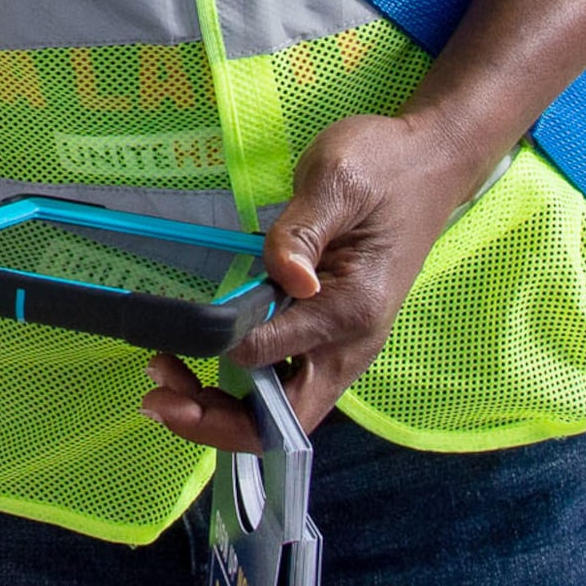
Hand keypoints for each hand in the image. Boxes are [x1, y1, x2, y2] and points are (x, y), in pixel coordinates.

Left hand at [140, 106, 501, 453]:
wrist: (429, 163)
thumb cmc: (384, 167)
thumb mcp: (338, 180)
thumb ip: (303, 230)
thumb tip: (286, 278)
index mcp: (351, 310)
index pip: (272, 358)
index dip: (220, 360)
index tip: (172, 343)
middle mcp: (349, 344)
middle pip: (282, 420)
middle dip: (217, 421)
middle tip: (156, 398)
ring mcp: (340, 345)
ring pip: (280, 409)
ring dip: (222, 408)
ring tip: (165, 376)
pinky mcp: (328, 335)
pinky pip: (282, 381)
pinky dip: (238, 386)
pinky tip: (198, 360)